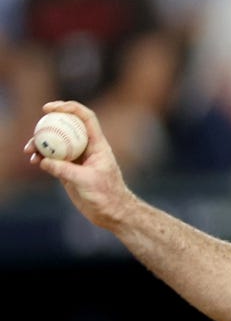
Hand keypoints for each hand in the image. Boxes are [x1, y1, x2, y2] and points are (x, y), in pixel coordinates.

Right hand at [24, 100, 138, 231]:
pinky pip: (52, 159)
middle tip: (35, 129)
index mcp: (97, 144)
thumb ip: (65, 170)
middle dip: (48, 125)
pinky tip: (34, 162)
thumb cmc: (107, 195)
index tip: (50, 108)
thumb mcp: (87, 181)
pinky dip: (42, 158)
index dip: (69, 108)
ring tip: (29, 151)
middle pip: (66, 128)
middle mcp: (87, 148)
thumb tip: (43, 161)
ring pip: (56, 144)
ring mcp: (77, 159)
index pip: (85, 118)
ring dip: (41, 144)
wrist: (112, 212)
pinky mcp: (68, 170)